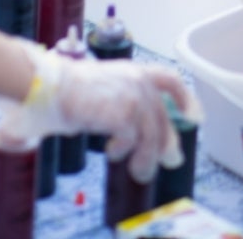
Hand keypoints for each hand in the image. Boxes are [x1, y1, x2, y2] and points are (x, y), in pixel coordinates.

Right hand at [0, 42, 201, 182]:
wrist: (51, 86)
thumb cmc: (68, 88)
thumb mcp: (105, 89)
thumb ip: (125, 105)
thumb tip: (137, 136)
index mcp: (135, 70)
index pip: (171, 80)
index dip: (185, 98)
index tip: (192, 116)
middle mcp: (139, 81)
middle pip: (162, 117)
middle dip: (167, 143)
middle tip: (170, 162)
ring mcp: (133, 96)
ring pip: (152, 134)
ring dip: (146, 157)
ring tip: (139, 171)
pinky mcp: (123, 113)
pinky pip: (133, 139)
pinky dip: (125, 150)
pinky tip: (113, 153)